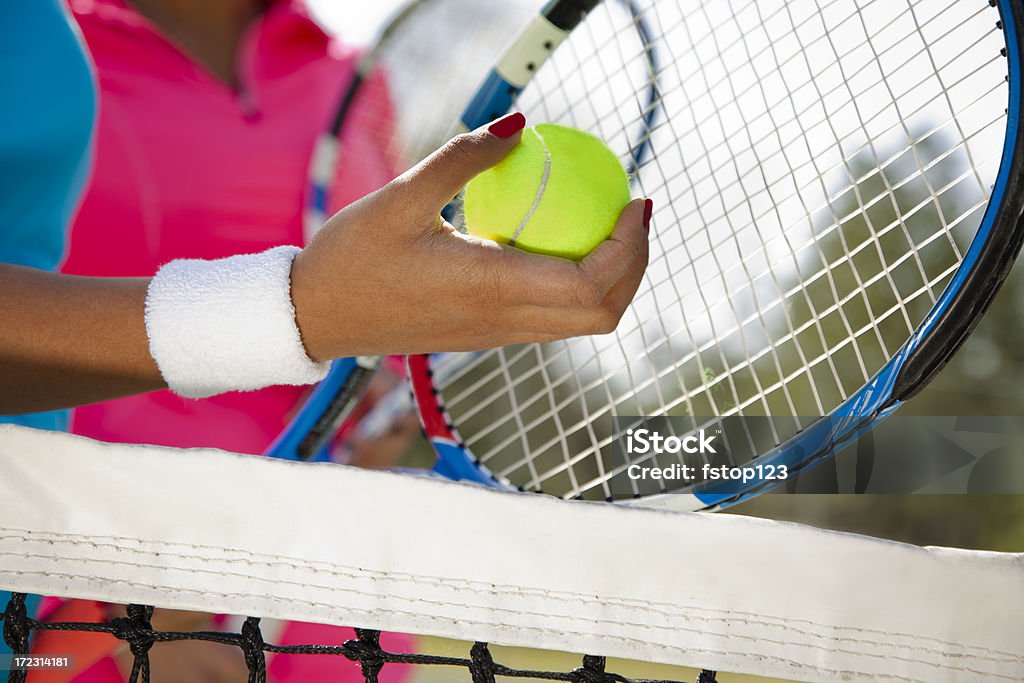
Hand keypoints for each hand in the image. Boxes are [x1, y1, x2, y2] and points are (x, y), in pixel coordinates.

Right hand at [291, 113, 650, 361]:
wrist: (315, 316)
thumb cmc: (351, 258)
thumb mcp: (400, 196)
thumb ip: (463, 158)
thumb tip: (518, 126)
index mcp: (490, 290)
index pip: (589, 285)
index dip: (628, 249)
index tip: (636, 203)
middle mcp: (502, 322)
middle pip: (600, 315)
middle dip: (634, 268)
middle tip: (633, 214)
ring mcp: (495, 335)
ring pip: (579, 323)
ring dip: (610, 281)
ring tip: (608, 226)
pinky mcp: (484, 335)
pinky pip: (550, 318)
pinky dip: (575, 287)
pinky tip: (556, 242)